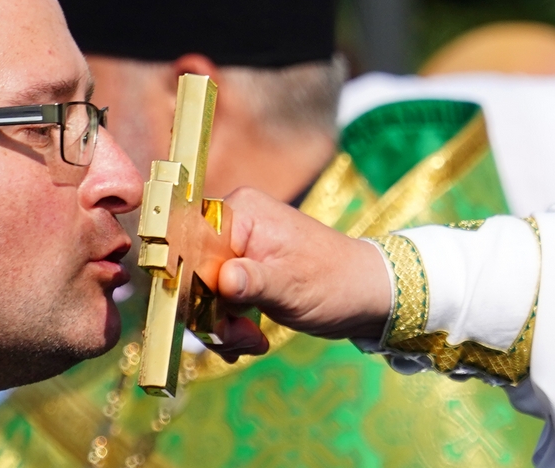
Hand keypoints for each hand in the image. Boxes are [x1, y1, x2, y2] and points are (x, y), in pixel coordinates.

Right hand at [210, 187, 392, 342]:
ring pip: (201, 294)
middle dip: (212, 315)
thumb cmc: (335, 282)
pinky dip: (229, 326)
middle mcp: (235, 223)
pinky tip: (250, 340)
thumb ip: (253, 281)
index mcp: (243, 212)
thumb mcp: (292, 286)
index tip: (212, 320)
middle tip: (243, 339)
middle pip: (193, 274)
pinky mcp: (243, 271)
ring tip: (253, 342)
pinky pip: (216, 301)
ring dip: (223, 327)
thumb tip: (222, 279)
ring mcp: (238, 248)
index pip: (191, 247)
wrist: (363, 294)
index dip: (193, 287)